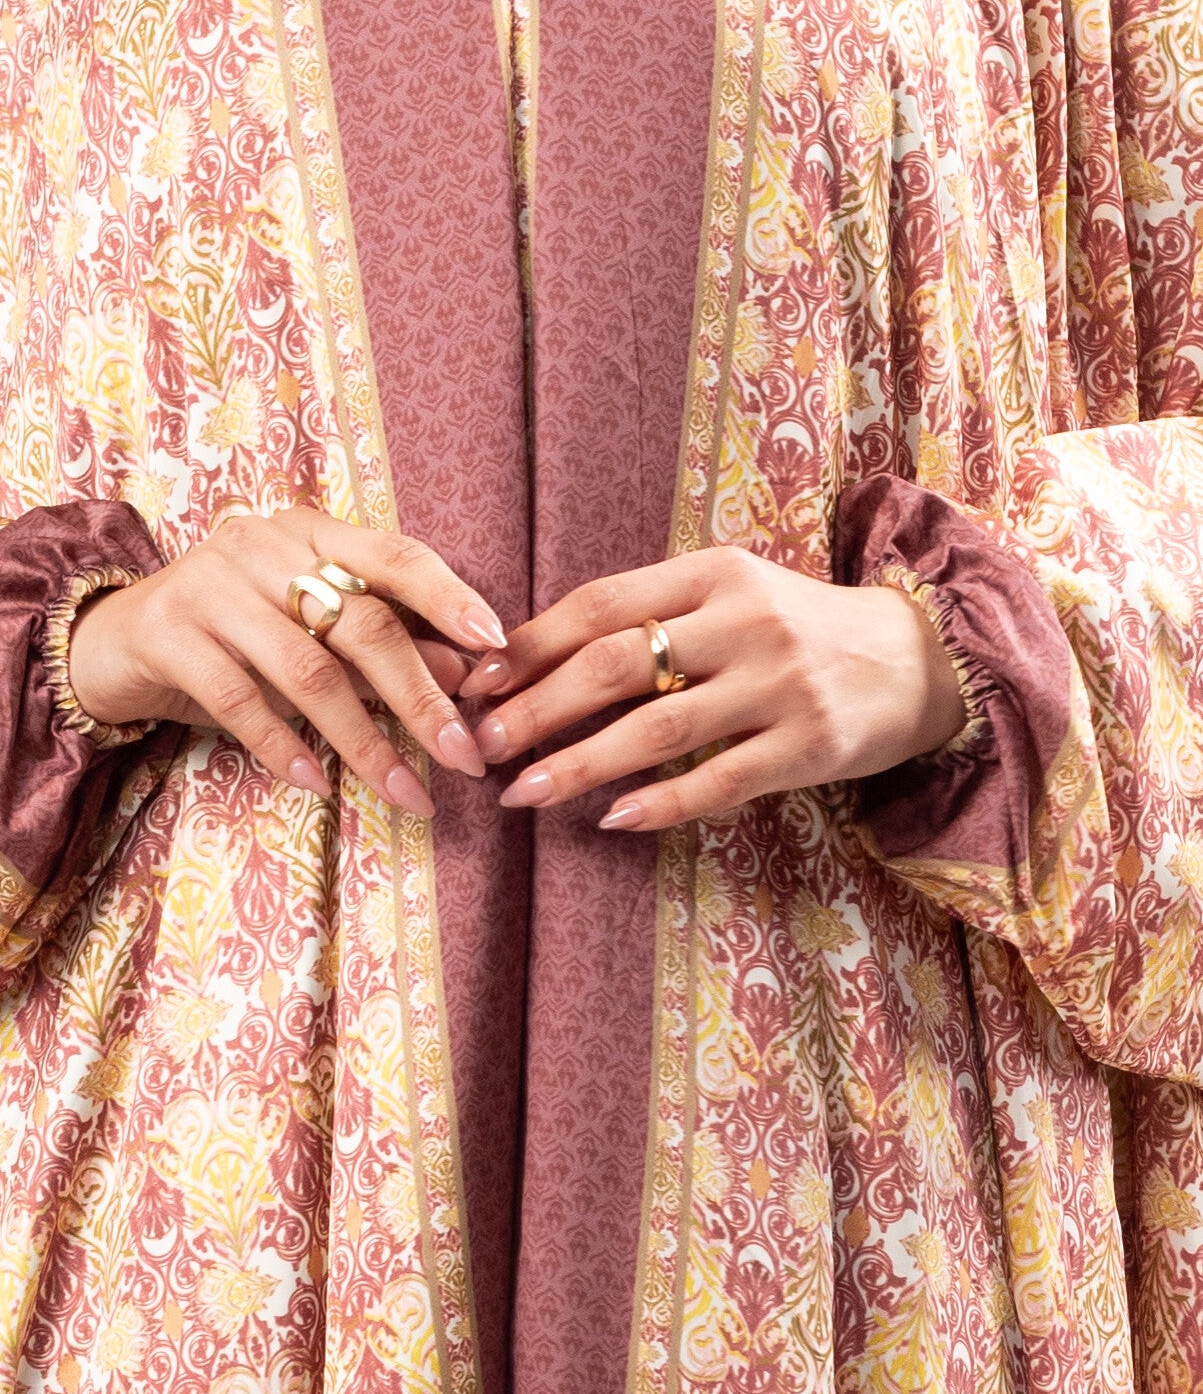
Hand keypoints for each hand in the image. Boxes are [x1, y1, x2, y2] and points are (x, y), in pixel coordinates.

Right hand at [67, 507, 505, 815]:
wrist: (109, 640)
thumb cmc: (228, 637)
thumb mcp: (308, 634)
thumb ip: (381, 645)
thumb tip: (468, 673)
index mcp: (308, 532)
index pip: (395, 554)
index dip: (450, 598)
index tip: (497, 649)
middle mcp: (261, 544)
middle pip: (361, 622)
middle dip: (421, 698)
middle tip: (463, 757)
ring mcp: (209, 584)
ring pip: (306, 668)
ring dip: (364, 740)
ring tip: (406, 792)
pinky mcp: (166, 632)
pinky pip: (237, 697)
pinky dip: (282, 745)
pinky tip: (315, 782)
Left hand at [459, 546, 966, 830]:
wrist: (917, 659)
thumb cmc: (796, 628)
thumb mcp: (729, 594)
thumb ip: (650, 615)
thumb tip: (532, 656)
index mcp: (713, 573)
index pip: (600, 604)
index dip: (530, 645)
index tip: (475, 682)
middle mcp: (744, 621)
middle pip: (615, 664)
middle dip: (537, 708)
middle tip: (483, 745)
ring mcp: (779, 685)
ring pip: (656, 728)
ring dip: (579, 764)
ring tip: (523, 791)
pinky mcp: (808, 745)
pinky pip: (718, 781)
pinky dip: (660, 803)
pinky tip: (611, 820)